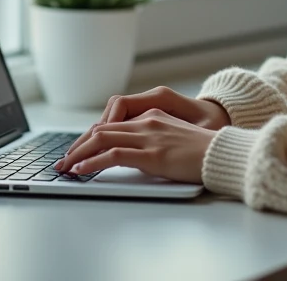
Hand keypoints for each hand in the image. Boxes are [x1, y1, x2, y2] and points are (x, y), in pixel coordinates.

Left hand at [62, 86, 229, 163]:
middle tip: (62, 161)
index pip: (112, 124)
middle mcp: (147, 122)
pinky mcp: (151, 154)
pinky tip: (80, 171)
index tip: (78, 151)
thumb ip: (155, 140)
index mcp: (153, 115)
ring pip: (101, 140)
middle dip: (78, 146)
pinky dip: (92, 162)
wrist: (223, 154)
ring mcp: (148, 137)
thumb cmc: (205, 151)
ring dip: (78, 154)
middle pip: (101, 130)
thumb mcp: (176, 139)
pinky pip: (113, 155)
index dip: (90, 138)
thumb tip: (135, 154)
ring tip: (64, 167)